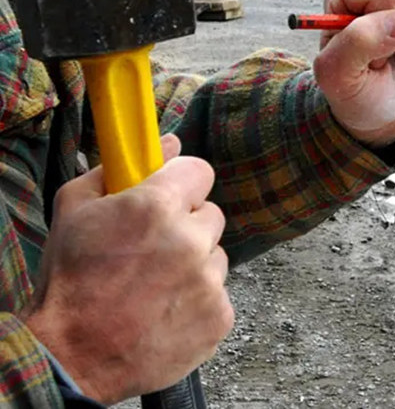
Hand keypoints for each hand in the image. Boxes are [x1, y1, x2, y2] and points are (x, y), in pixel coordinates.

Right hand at [23, 135, 232, 404]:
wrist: (71, 357)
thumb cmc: (69, 281)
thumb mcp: (74, 209)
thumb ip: (119, 168)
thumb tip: (169, 142)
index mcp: (157, 207)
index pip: (201, 171)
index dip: (183, 183)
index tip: (170, 195)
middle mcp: (191, 240)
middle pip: (210, 216)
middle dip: (187, 226)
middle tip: (153, 249)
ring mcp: (209, 282)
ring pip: (215, 257)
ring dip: (194, 265)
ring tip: (155, 286)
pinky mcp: (220, 316)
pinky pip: (219, 295)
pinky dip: (198, 301)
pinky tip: (165, 311)